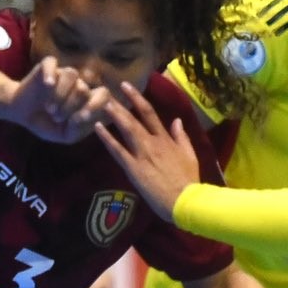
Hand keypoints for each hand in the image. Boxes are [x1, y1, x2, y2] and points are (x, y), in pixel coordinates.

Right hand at [7, 58, 104, 144]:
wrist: (23, 114)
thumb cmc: (48, 125)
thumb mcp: (66, 135)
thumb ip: (79, 129)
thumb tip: (84, 116)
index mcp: (88, 100)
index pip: (104, 96)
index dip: (96, 108)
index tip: (80, 120)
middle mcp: (78, 84)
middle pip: (85, 89)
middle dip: (72, 106)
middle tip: (57, 118)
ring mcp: (63, 74)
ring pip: (72, 76)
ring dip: (60, 96)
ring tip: (50, 109)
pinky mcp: (47, 66)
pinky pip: (52, 64)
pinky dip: (50, 74)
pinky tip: (48, 85)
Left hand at [94, 80, 201, 221]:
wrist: (185, 200)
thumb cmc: (189, 180)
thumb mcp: (190, 155)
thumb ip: (182, 137)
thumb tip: (176, 121)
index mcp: (166, 139)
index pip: (149, 113)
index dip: (137, 98)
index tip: (126, 87)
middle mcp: (152, 142)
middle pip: (134, 118)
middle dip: (120, 104)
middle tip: (105, 91)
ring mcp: (141, 154)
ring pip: (126, 130)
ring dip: (113, 115)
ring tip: (101, 103)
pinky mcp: (133, 168)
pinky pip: (117, 150)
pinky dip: (107, 138)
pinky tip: (97, 128)